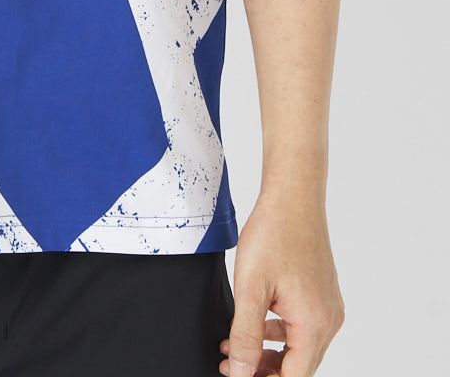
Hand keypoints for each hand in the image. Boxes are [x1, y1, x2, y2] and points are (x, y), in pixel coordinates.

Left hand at [219, 190, 344, 376]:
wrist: (293, 198)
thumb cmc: (274, 235)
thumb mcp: (250, 288)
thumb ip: (245, 335)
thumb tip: (240, 372)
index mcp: (314, 325)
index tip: (237, 375)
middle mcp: (328, 320)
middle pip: (299, 365)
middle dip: (264, 370)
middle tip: (230, 364)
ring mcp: (328, 307)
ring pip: (300, 346)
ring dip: (269, 351)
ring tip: (234, 345)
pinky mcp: (322, 294)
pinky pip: (303, 326)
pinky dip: (279, 331)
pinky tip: (255, 323)